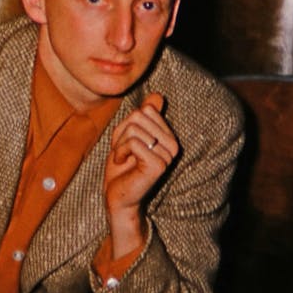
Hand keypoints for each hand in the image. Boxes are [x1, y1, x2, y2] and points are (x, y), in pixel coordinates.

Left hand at [102, 94, 177, 257]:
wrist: (118, 196)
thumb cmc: (121, 166)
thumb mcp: (126, 135)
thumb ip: (141, 117)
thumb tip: (157, 95)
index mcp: (169, 137)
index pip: (145, 110)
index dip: (127, 124)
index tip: (126, 143)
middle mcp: (173, 145)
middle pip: (139, 116)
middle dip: (122, 133)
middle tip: (124, 152)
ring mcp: (168, 155)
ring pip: (135, 129)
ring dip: (120, 144)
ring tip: (124, 159)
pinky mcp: (159, 164)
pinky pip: (134, 142)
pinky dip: (121, 151)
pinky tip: (124, 165)